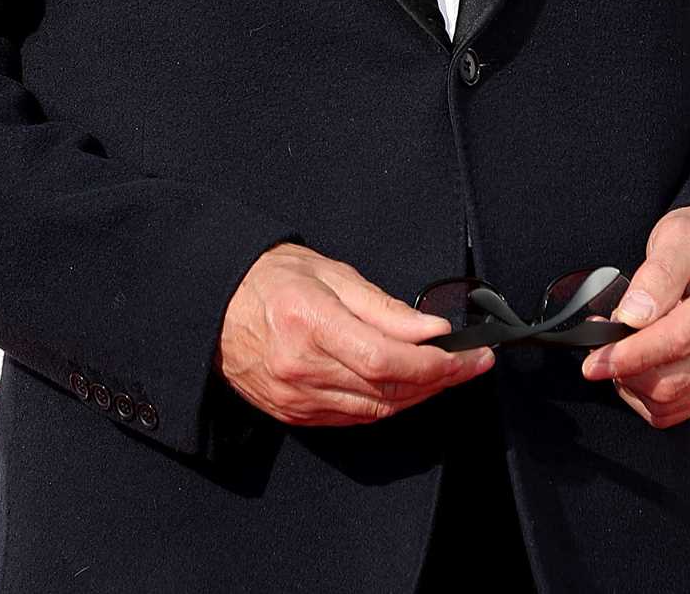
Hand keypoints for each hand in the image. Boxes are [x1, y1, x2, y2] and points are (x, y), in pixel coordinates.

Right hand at [216, 241, 493, 426]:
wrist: (216, 304)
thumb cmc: (271, 278)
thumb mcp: (329, 272)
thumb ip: (383, 306)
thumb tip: (431, 330)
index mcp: (310, 322)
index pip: (386, 360)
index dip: (435, 364)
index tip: (469, 355)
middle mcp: (302, 367)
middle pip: (387, 390)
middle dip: (440, 380)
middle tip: (473, 364)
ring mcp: (297, 397)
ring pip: (376, 410)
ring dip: (419, 395)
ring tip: (448, 374)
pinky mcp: (294, 414)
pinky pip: (354, 418)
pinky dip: (387, 404)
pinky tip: (407, 387)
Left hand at [579, 204, 689, 425]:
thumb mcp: (681, 233)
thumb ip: (659, 271)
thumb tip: (633, 315)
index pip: (678, 339)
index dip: (631, 354)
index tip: (594, 359)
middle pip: (673, 380)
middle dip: (624, 369)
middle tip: (599, 344)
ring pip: (671, 401)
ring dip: (631, 384)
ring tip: (617, 350)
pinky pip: (678, 410)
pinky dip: (646, 396)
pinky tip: (635, 366)